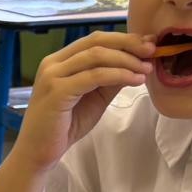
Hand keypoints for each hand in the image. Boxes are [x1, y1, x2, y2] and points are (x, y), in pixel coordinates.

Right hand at [7, 31, 154, 178]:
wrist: (38, 152)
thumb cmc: (64, 126)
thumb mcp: (95, 97)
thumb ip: (111, 78)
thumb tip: (139, 61)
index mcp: (60, 61)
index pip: (95, 40)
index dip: (124, 39)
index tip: (149, 44)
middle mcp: (53, 63)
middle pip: (96, 42)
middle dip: (128, 44)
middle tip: (152, 52)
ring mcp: (52, 76)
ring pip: (96, 56)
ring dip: (126, 60)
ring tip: (146, 69)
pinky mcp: (57, 92)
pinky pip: (93, 76)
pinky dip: (118, 75)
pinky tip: (134, 80)